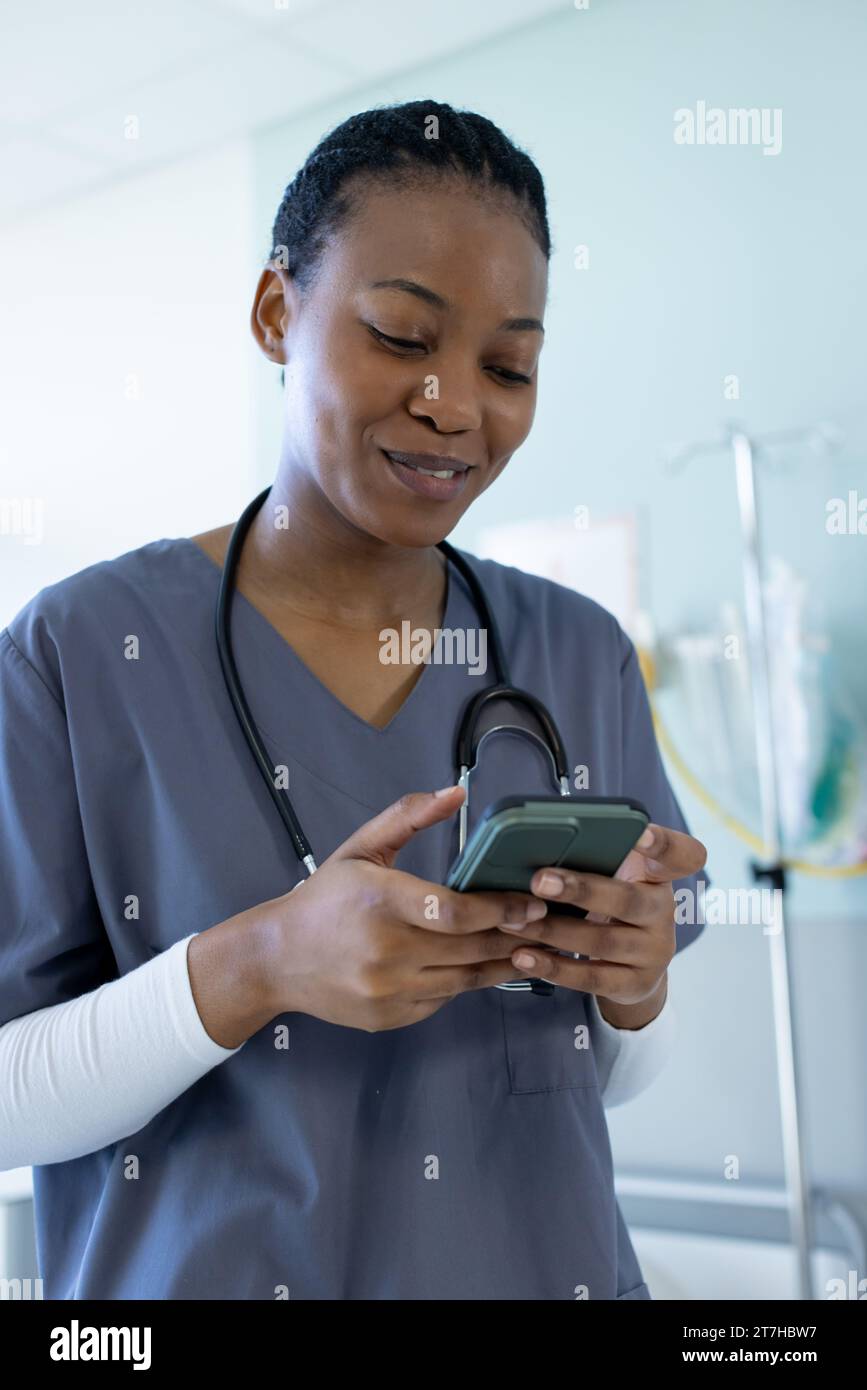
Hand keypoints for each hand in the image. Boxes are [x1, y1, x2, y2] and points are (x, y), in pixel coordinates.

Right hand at [257, 786, 547, 1032]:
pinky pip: (444, 999)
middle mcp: (385, 950)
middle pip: (469, 947)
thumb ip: (408, 816)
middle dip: (515, 936)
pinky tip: (488, 965)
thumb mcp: (360, 849)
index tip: (532, 903)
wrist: (276, 959)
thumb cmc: (324, 899)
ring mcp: (387, 990)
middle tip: (550, 924)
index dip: (500, 909)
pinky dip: (467, 982)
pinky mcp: (390, 1017)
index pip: (453, 911)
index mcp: (379, 900)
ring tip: (533, 947)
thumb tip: (458, 793)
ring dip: (503, 963)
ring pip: (465, 980)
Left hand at [498, 822, 707, 1013]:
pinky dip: (554, 967)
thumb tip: (530, 843)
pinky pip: (592, 978)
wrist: (633, 963)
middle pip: (629, 900)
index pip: (681, 855)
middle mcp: (664, 912)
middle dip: (581, 890)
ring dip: (553, 931)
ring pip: (602, 941)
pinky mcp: (635, 984)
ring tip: (512, 921)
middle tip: (538, 880)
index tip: (641, 833)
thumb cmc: (610, 902)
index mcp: (659, 875)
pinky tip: (523, 956)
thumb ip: (593, 858)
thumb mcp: (613, 876)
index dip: (663, 844)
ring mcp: (654, 952)